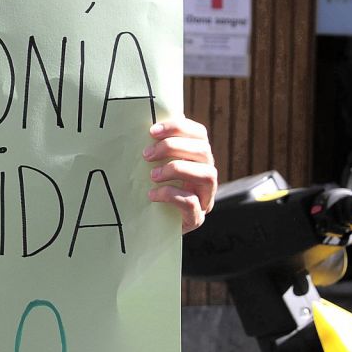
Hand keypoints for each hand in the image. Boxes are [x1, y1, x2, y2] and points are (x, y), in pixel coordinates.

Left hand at [143, 117, 216, 233]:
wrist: (148, 228)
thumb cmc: (150, 190)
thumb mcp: (153, 165)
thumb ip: (155, 147)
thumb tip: (143, 123)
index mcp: (198, 159)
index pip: (200, 134)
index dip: (178, 127)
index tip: (152, 131)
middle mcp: (206, 176)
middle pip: (204, 151)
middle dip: (173, 147)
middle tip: (147, 155)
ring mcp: (205, 198)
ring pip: (207, 175)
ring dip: (177, 169)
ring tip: (152, 175)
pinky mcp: (196, 218)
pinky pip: (192, 203)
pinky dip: (171, 194)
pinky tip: (152, 195)